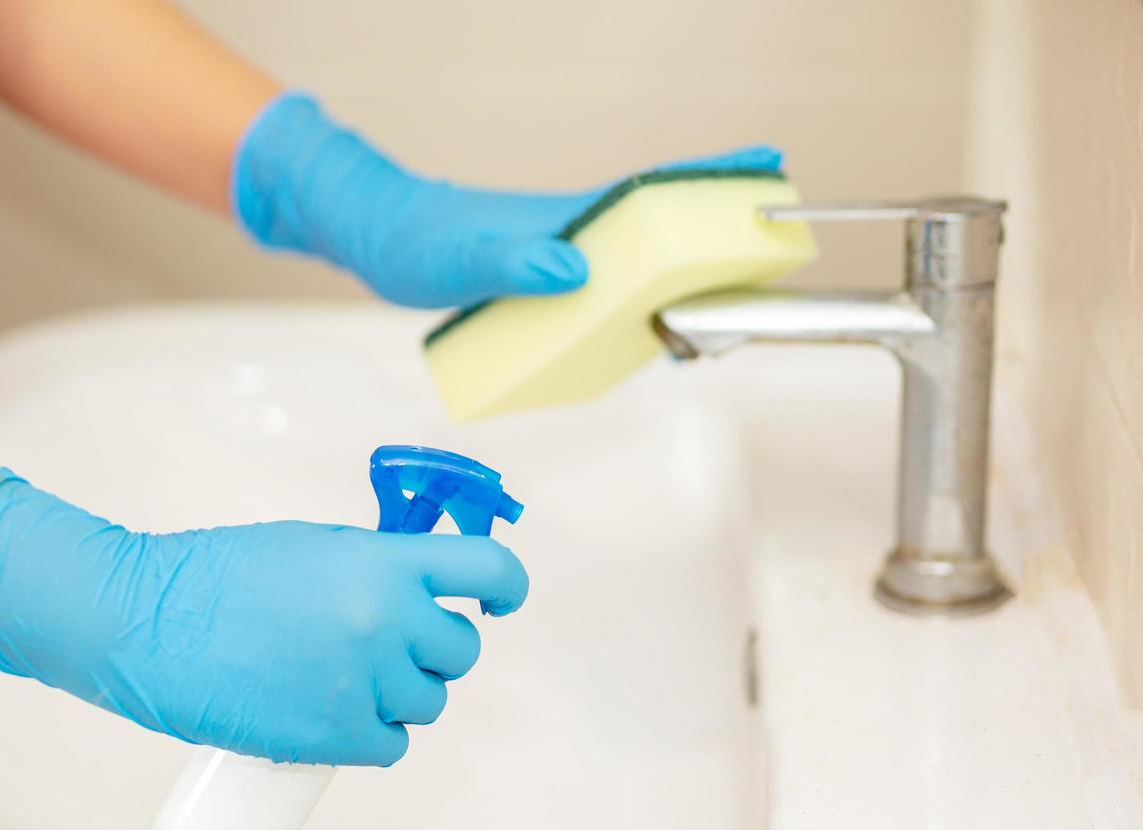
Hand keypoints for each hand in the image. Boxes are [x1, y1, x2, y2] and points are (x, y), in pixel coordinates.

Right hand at [0, 469, 528, 765]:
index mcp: (383, 564)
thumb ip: (378, 564)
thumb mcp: (314, 545)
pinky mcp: (335, 737)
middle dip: (430, 646)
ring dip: (397, 692)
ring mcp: (363, 683)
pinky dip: (371, 733)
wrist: (147, 623)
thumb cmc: (216, 575)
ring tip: (341, 676)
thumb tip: (421, 582)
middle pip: (460, 649)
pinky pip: (393, 745)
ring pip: (428, 702)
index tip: (497, 599)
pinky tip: (332, 711)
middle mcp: (386, 623)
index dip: (504, 587)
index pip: (489, 571)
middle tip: (385, 642)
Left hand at [232, 92, 783, 308]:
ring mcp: (566, 259)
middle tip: (772, 255)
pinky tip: (643, 340)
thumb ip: (513, 262)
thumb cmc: (416, 242)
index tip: (768, 168)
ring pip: (639, 267)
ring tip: (721, 309)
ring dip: (682, 281)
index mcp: (569, 219)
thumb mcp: (461, 258)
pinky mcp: (549, 284)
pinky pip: (606, 296)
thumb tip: (574, 268)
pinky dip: (636, 310)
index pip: (653, 193)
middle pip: (663, 232)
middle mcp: (578, 236)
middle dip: (719, 236)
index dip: (712, 180)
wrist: (379, 241)